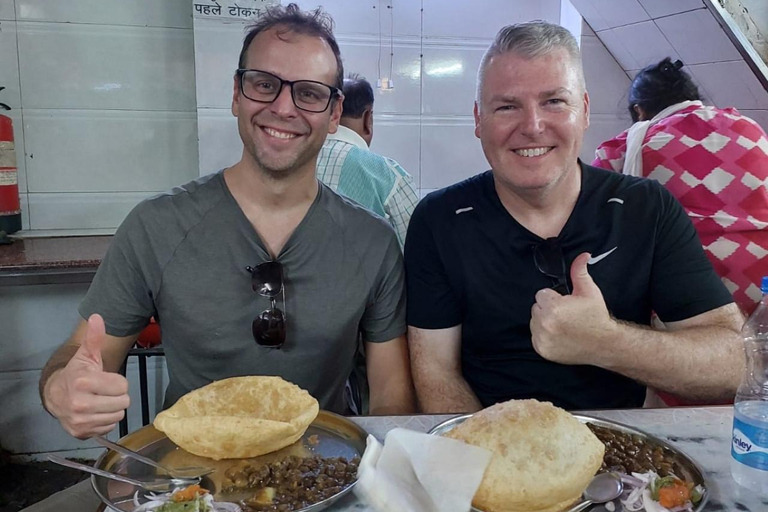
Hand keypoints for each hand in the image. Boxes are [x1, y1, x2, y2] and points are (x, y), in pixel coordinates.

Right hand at [45, 314, 129, 438]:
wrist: (55, 396)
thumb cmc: (76, 374)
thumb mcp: (86, 355)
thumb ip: (94, 338)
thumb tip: (97, 317)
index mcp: (83, 382)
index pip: (122, 385)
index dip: (117, 382)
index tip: (105, 379)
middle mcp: (80, 404)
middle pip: (123, 402)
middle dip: (117, 396)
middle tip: (105, 391)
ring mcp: (80, 421)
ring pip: (118, 416)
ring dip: (113, 408)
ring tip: (100, 401)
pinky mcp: (81, 433)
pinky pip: (109, 427)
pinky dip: (105, 421)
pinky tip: (96, 412)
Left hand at [530, 253, 616, 364]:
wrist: (604, 344)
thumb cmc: (596, 317)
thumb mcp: (589, 291)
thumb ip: (579, 272)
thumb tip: (583, 255)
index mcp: (553, 307)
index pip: (541, 294)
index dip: (554, 298)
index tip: (565, 304)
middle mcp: (545, 324)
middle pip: (536, 308)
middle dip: (548, 309)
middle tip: (566, 315)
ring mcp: (542, 339)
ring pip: (534, 322)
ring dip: (544, 322)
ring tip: (563, 325)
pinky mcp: (542, 350)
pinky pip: (535, 337)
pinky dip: (544, 336)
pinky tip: (560, 335)